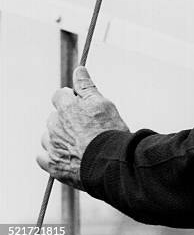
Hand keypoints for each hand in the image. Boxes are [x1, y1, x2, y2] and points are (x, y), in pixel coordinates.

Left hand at [37, 66, 128, 188]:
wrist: (110, 161)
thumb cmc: (109, 130)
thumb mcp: (102, 103)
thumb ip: (86, 86)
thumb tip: (78, 69)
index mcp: (66, 108)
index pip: (59, 95)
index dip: (70, 98)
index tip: (80, 105)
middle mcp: (55, 125)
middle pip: (54, 116)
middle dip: (65, 118)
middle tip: (84, 126)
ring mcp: (52, 146)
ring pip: (48, 136)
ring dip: (57, 136)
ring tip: (77, 142)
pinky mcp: (52, 165)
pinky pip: (42, 156)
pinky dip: (51, 154)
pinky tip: (66, 154)